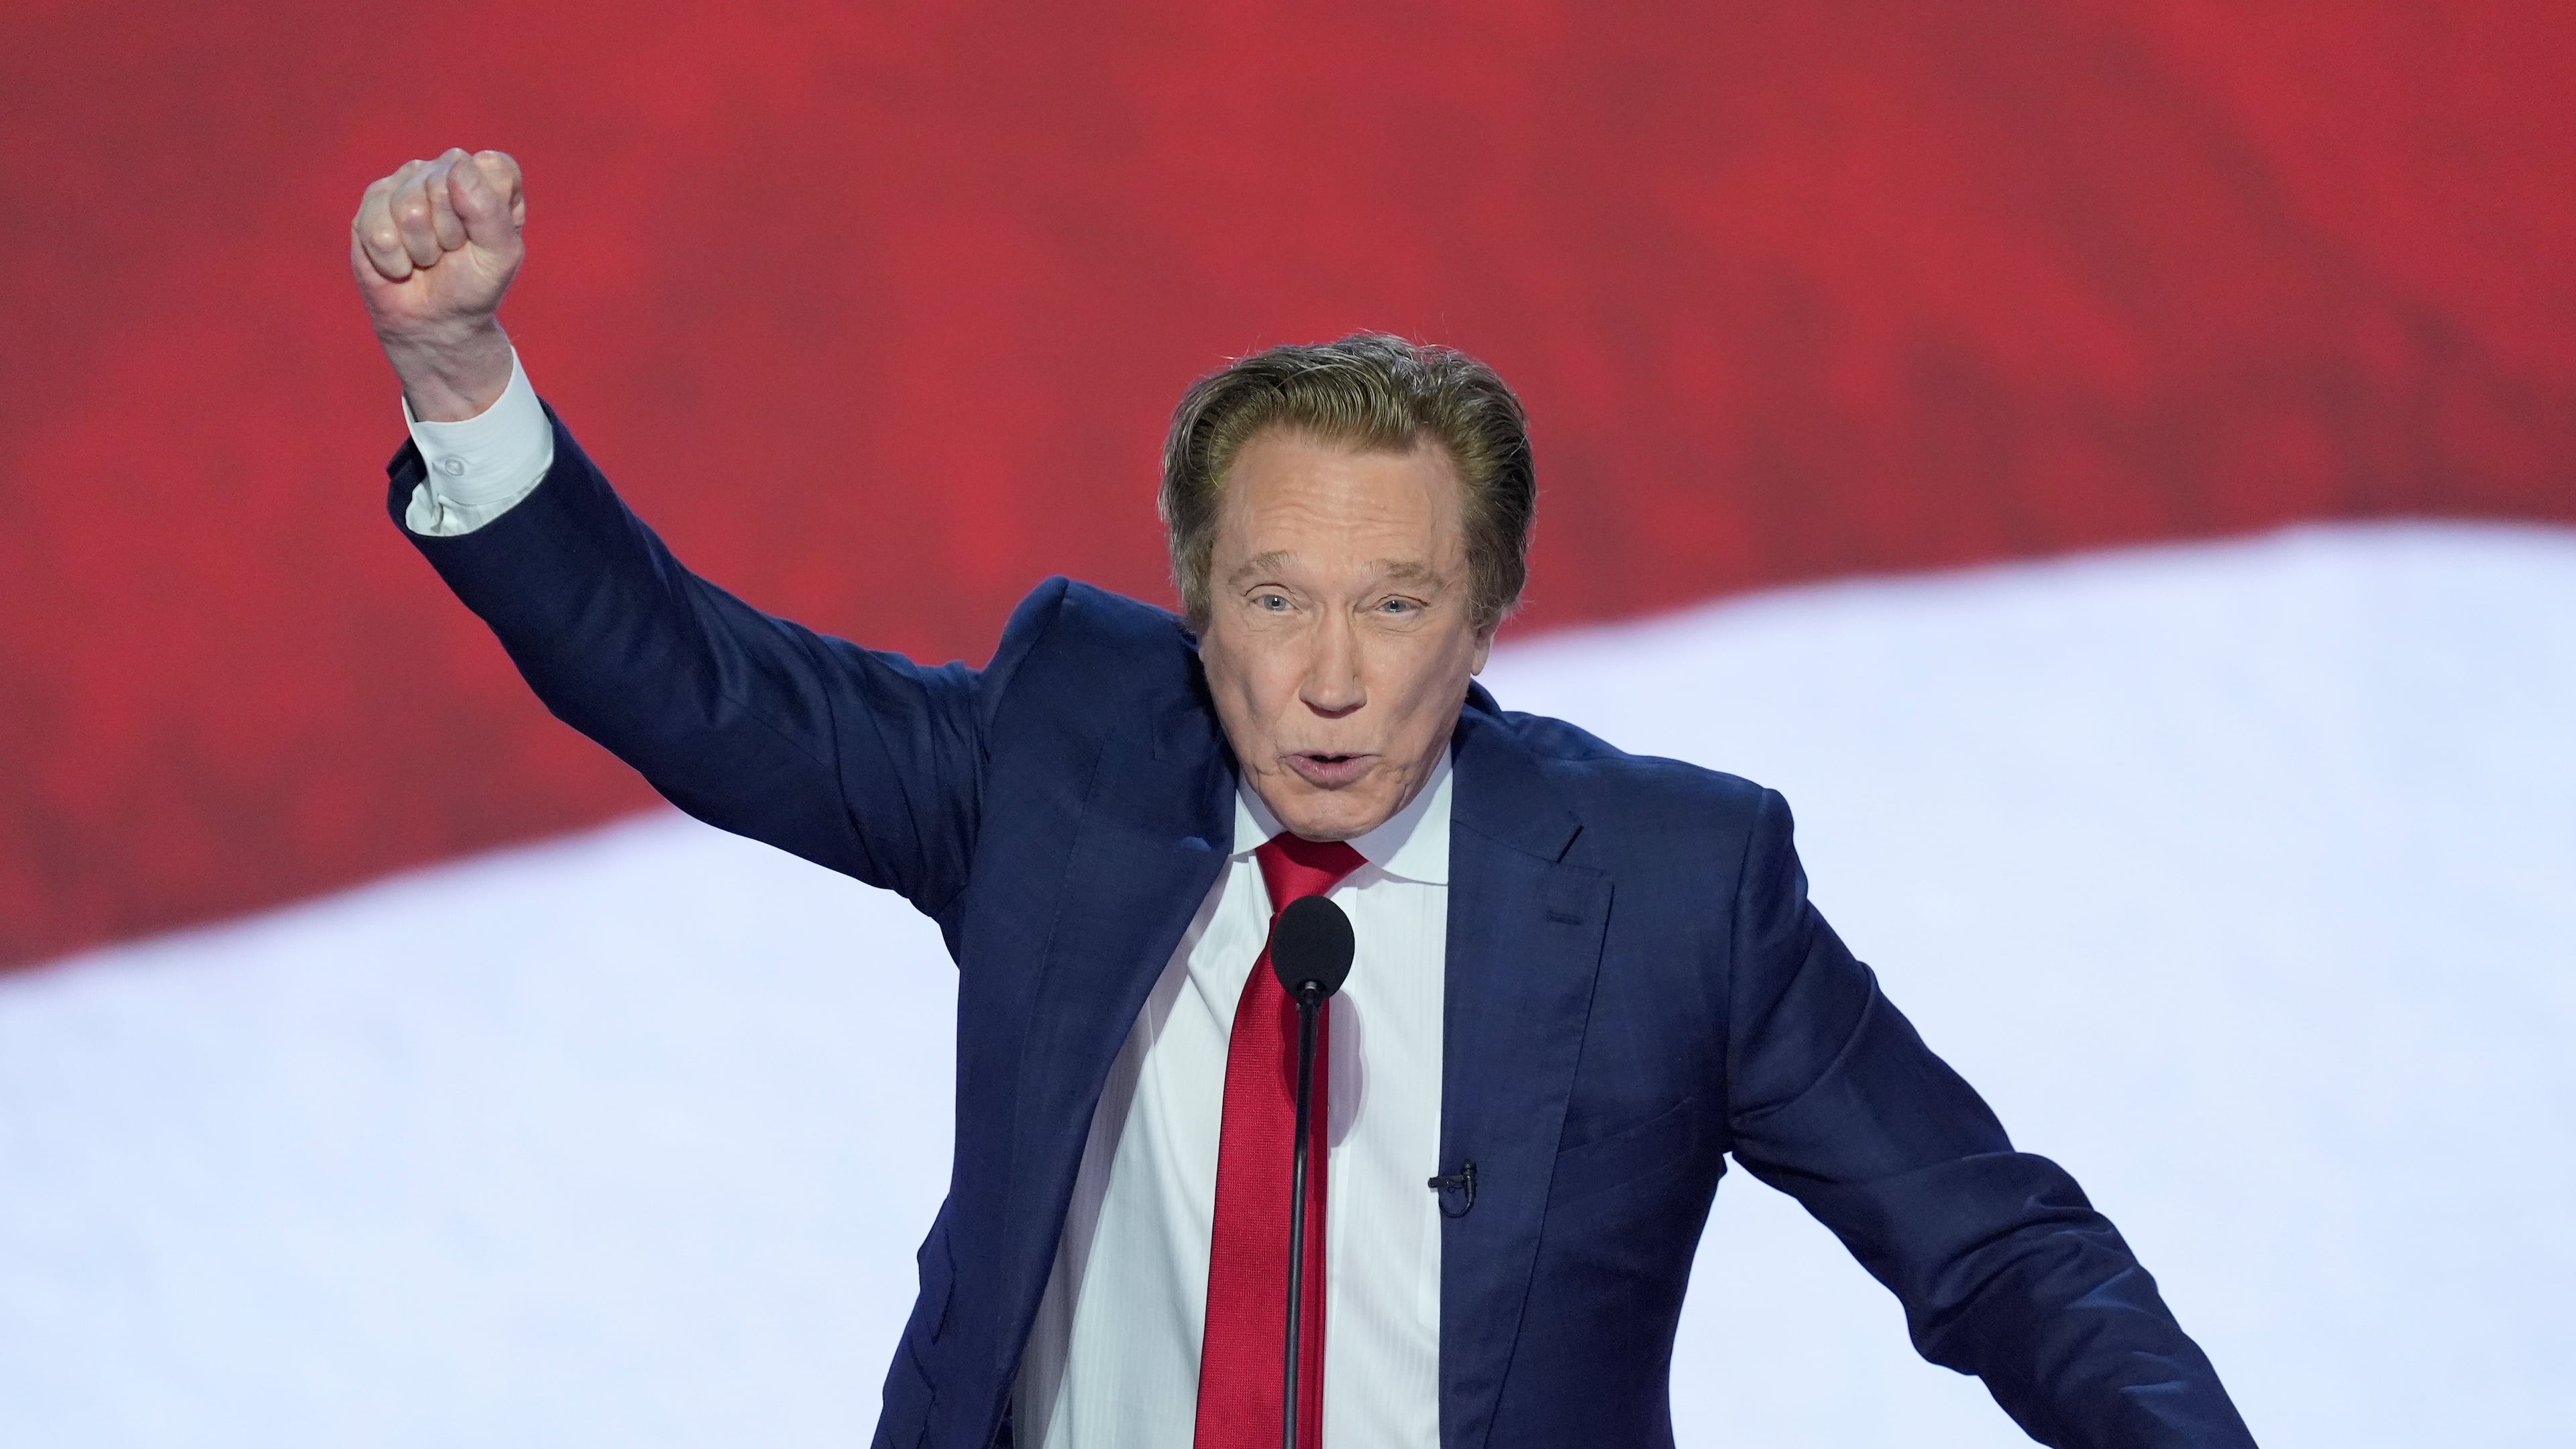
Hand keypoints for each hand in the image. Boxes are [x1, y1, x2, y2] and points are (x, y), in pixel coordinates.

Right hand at [350, 148, 525, 420]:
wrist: (433, 320)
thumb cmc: (473, 286)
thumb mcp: (499, 255)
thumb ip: (489, 210)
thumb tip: (456, 165)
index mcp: (488, 177)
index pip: (490, 166)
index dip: (486, 210)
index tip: (483, 237)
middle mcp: (446, 170)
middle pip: (442, 184)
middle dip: (449, 232)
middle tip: (451, 251)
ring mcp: (406, 182)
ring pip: (407, 207)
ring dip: (420, 248)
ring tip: (426, 258)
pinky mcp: (372, 203)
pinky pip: (378, 229)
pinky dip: (393, 259)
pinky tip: (401, 263)